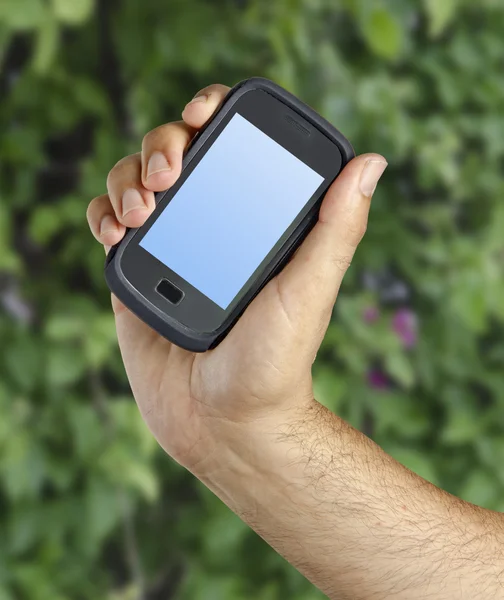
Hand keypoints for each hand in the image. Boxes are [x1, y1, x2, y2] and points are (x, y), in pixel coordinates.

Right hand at [86, 83, 386, 472]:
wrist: (225, 422)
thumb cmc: (276, 362)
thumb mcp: (310, 291)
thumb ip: (336, 230)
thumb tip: (370, 163)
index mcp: (253, 220)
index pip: (232, 146)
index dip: (214, 114)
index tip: (205, 114)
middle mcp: (212, 226)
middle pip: (175, 153)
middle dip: (163, 144)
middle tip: (169, 174)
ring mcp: (172, 248)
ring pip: (136, 182)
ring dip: (129, 178)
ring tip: (141, 211)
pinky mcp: (138, 275)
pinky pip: (109, 227)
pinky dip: (102, 214)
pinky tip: (115, 231)